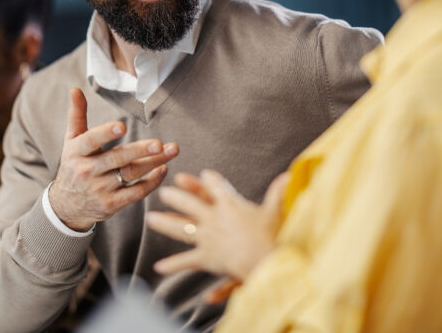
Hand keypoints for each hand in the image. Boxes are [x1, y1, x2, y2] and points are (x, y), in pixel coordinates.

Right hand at [50, 88, 178, 230]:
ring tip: (172, 150)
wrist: (66, 206)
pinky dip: (151, 182)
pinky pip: (135, 193)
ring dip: (153, 163)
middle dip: (140, 151)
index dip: (105, 134)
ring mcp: (99, 190)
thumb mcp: (71, 141)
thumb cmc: (74, 165)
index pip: (90, 141)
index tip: (122, 126)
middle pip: (117, 159)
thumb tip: (75, 89)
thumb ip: (76, 115)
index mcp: (76, 152)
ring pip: (130, 174)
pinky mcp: (111, 205)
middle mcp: (87, 171)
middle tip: (160, 144)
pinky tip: (163, 169)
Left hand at [146, 170, 288, 280]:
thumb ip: (278, 192)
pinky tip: (158, 268)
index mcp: (230, 204)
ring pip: (180, 227)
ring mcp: (207, 238)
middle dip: (176, 196)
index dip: (207, 180)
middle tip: (164, 192)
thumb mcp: (275, 211)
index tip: (200, 174)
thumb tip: (290, 174)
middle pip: (190, 203)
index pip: (215, 186)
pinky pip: (186, 261)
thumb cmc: (271, 235)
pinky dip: (173, 265)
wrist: (265, 261)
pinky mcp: (206, 257)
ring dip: (165, 222)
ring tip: (151, 219)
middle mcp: (214, 218)